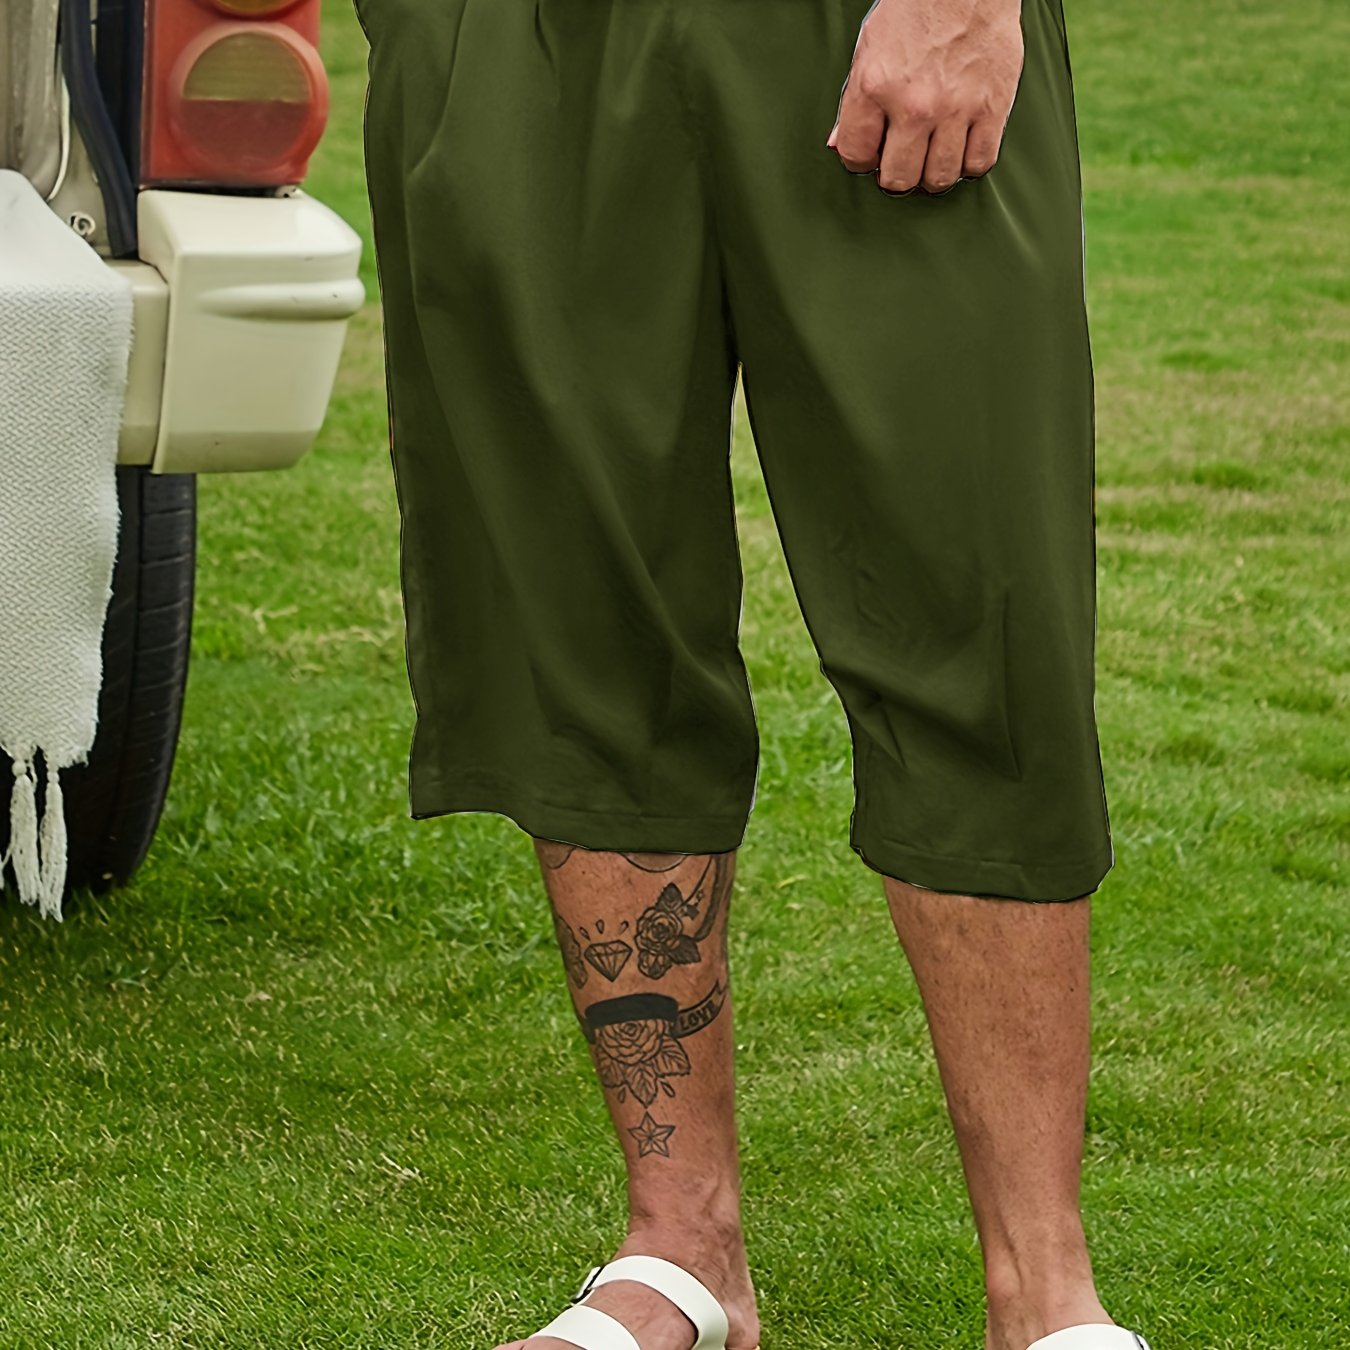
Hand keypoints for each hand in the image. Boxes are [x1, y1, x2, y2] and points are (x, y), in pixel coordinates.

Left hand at [826, 0, 1024, 194]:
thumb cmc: (917, 10)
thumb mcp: (869, 50)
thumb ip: (853, 102)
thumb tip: (839, 144)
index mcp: (875, 86)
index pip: (856, 155)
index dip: (862, 161)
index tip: (872, 155)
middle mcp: (915, 104)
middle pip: (899, 179)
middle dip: (896, 176)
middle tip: (903, 161)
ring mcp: (956, 108)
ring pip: (939, 177)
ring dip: (932, 175)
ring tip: (931, 156)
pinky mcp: (992, 107)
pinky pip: (979, 163)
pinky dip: (968, 164)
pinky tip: (961, 148)